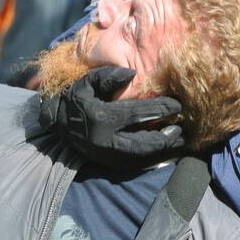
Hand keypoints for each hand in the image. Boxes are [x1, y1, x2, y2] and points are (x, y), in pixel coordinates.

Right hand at [39, 66, 184, 168]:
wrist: (58, 125)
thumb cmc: (76, 100)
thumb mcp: (88, 82)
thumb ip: (109, 76)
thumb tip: (132, 74)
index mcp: (101, 118)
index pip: (136, 114)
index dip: (159, 109)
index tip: (177, 105)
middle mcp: (105, 141)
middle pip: (142, 143)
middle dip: (164, 138)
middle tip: (181, 130)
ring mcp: (107, 156)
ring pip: (141, 158)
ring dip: (162, 151)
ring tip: (178, 141)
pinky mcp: (109, 164)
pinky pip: (136, 165)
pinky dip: (153, 159)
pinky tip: (165, 151)